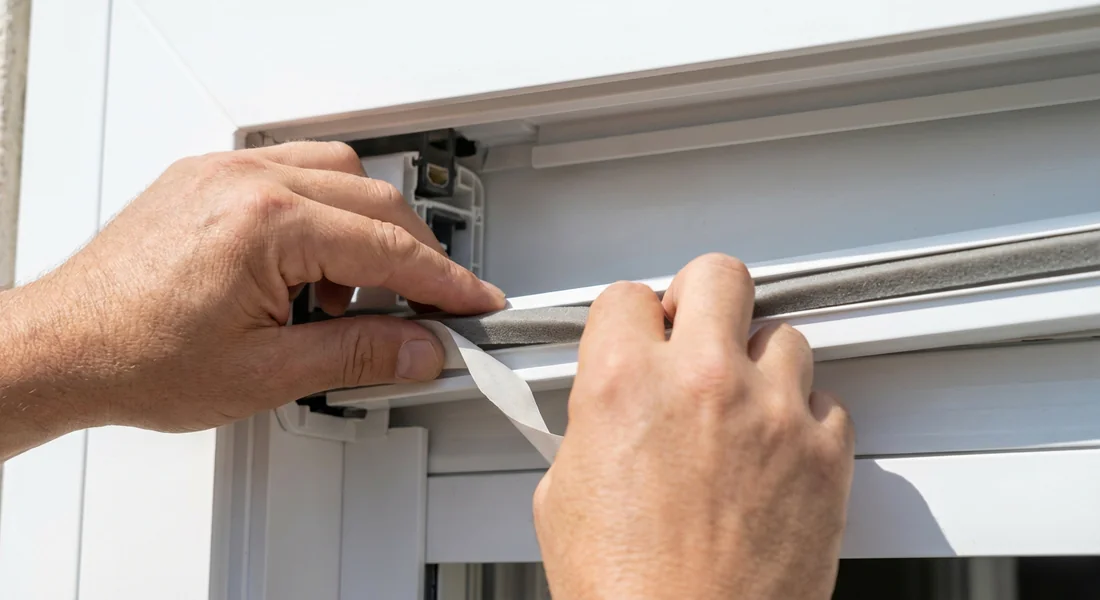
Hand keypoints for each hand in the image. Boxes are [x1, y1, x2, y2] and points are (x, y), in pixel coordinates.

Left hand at [0, 141, 503, 458]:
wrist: (61, 348)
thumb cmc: (135, 357)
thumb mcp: (267, 374)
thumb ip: (359, 354)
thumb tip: (419, 348)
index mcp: (268, 224)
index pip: (390, 249)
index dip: (445, 283)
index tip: (474, 303)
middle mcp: (249, 182)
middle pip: (376, 202)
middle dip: (415, 256)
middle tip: (430, 307)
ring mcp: (225, 173)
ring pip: (340, 171)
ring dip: (367, 227)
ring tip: (352, 292)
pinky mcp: (208, 178)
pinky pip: (292, 169)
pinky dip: (321, 210)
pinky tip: (309, 263)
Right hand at [533, 254, 854, 599]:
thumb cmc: (625, 591)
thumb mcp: (563, 495)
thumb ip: (589, 426)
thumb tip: (603, 411)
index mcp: (624, 384)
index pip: (627, 296)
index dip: (630, 320)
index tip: (639, 335)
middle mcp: (703, 384)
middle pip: (719, 276)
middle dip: (703, 298)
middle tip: (698, 330)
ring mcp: (772, 415)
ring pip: (783, 336)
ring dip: (758, 364)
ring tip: (739, 408)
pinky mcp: (824, 456)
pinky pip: (827, 403)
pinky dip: (802, 420)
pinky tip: (774, 451)